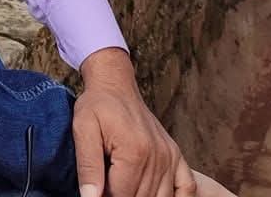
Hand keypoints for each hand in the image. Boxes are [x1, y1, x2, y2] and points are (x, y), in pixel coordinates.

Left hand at [74, 48, 195, 196]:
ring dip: (144, 196)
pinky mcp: (176, 155)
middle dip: (122, 195)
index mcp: (134, 152)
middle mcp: (157, 156)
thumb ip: (87, 166)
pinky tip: (159, 193)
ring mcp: (170, 156)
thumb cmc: (98, 105)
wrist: (116, 86)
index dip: (104, 196)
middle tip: (108, 181)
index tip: (97, 187)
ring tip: (125, 181)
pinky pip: (187, 188)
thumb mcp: (83, 129)